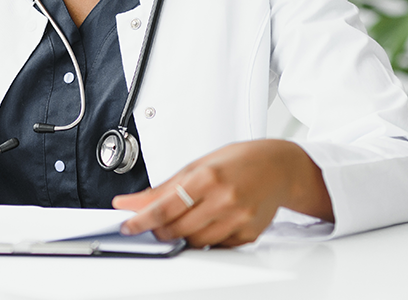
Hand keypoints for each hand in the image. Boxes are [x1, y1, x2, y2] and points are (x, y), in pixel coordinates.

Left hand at [112, 139, 331, 247]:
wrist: (279, 166)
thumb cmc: (238, 161)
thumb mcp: (197, 165)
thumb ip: (164, 187)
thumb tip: (131, 202)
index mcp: (209, 177)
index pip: (166, 206)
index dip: (142, 220)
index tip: (128, 226)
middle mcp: (225, 199)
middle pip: (178, 229)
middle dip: (160, 230)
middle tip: (154, 225)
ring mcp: (239, 219)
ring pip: (196, 242)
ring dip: (183, 236)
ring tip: (187, 218)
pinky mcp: (249, 234)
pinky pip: (217, 247)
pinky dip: (207, 239)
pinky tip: (210, 222)